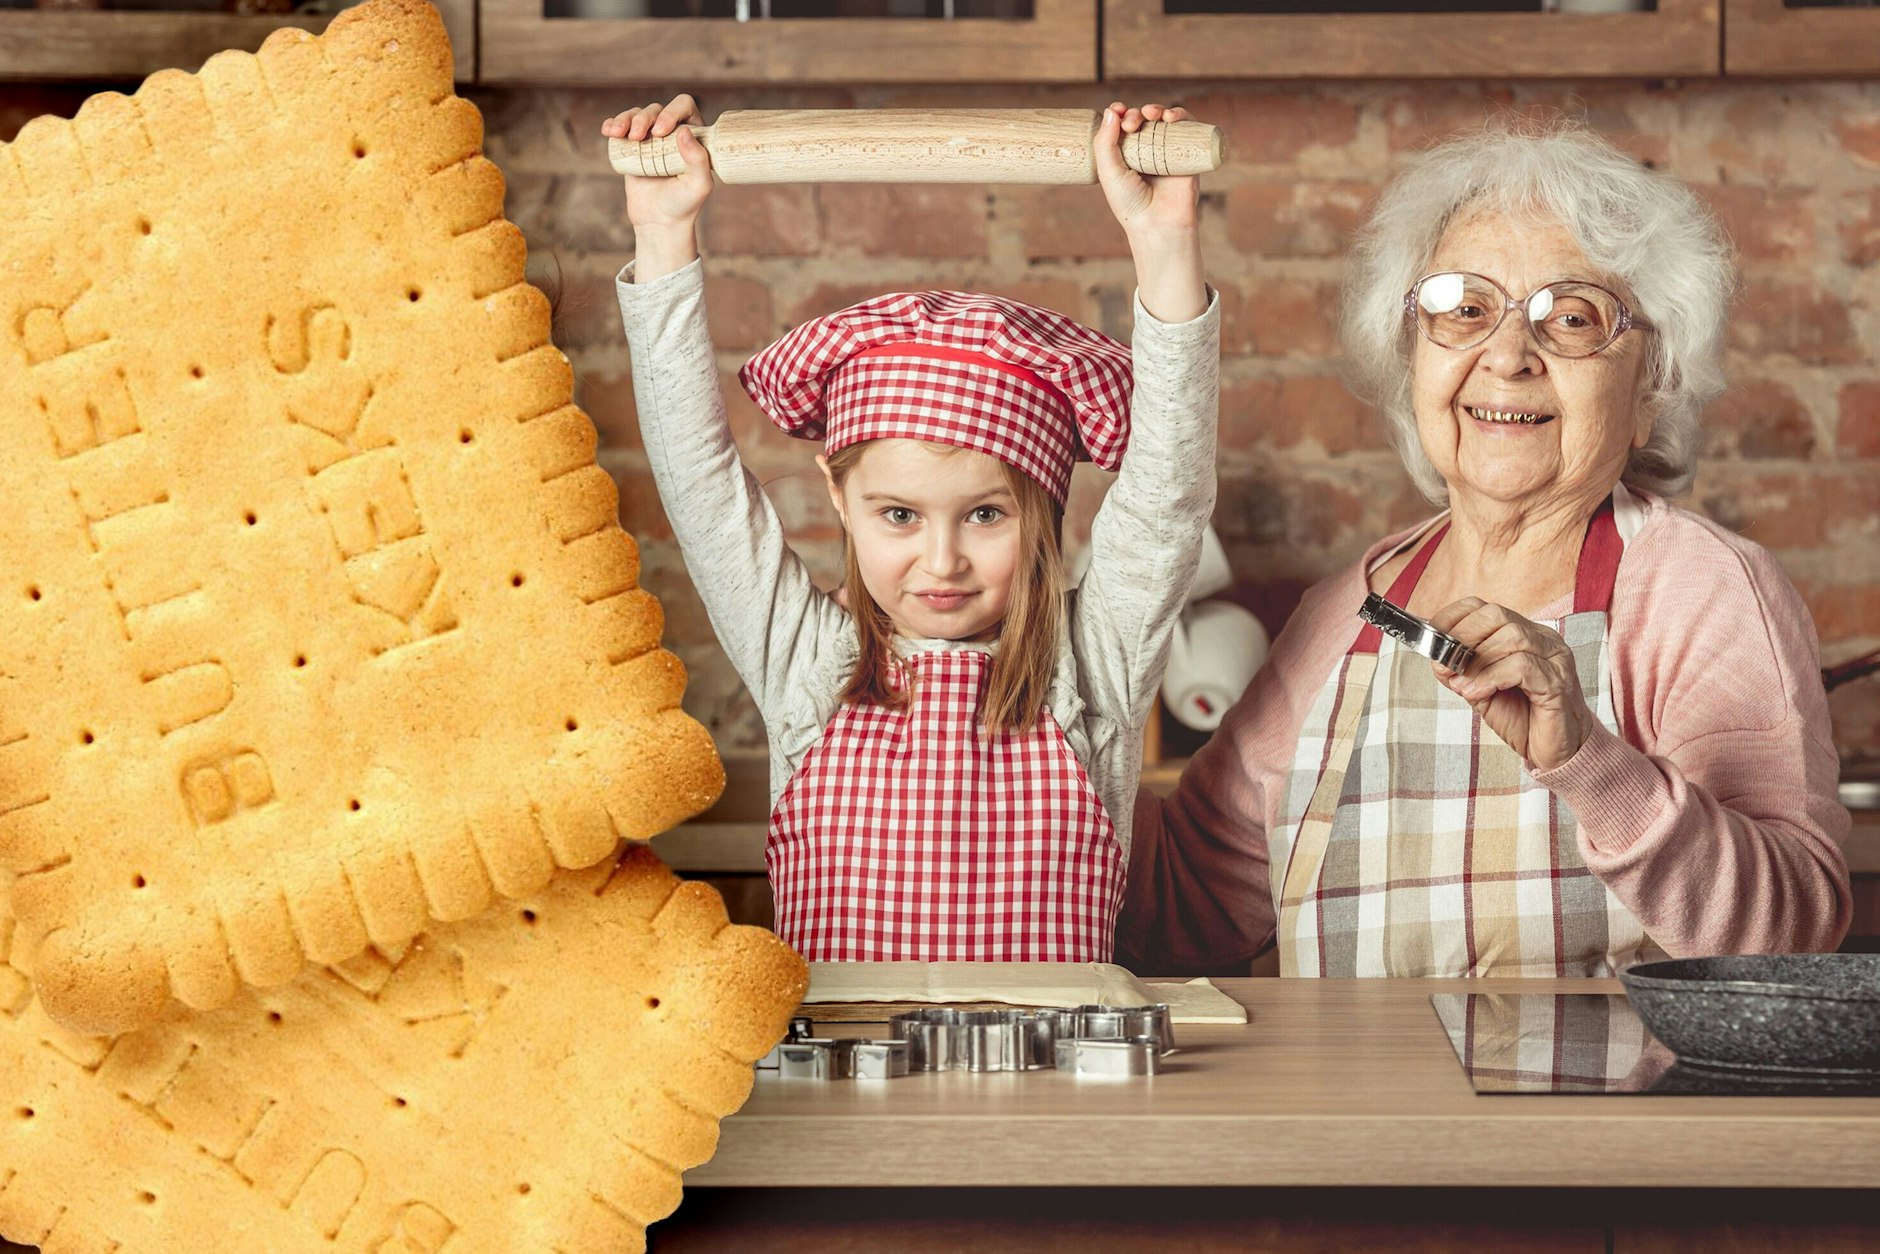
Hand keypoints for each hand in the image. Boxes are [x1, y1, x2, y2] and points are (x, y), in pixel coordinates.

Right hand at [601, 95, 712, 277]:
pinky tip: (608, 131)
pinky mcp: (631, 147)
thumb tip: (684, 131)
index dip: (671, 111)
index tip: (660, 132)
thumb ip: (699, 160)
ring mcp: (650, 139)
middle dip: (644, 118)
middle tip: (638, 138)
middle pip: (656, 109)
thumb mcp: (699, 186)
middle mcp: (672, 133)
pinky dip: (612, 124)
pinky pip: (621, 126)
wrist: (660, 222)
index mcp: (693, 135)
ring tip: (619, 134)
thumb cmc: (684, 204)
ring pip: (637, 114)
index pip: (684, 107)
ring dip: (626, 119)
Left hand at [1092, 101, 1200, 242]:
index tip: (1117, 110)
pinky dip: (1182, 116)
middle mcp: (1147, 151)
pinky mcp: (1187, 153)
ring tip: (1151, 114)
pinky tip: (1172, 118)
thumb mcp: (1108, 172)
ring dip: (1157, 109)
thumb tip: (1110, 110)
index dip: (1120, 113)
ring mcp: (1167, 151)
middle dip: (1136, 114)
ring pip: (1164, 120)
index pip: (1123, 125)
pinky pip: (1187, 128)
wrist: (1158, 222)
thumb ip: (1104, 143)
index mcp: (1126, 154)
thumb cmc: (1130, 203)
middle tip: (1131, 124)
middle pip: (1143, 120)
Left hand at [1426, 598, 1596, 772]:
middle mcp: (1542, 640)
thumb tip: (1437, 658)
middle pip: (1497, 615)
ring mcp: (1554, 658)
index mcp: (1524, 634)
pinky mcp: (1558, 681)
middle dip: (1463, 637)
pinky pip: (1522, 666)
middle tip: (1445, 664)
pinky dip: (1492, 677)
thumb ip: (1462, 672)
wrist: (1557, 751)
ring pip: (1511, 637)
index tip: (1433, 641)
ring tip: (1461, 685)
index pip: (1484, 608)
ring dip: (1477, 661)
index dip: (1453, 619)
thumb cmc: (1524, 719)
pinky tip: (1478, 693)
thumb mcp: (1482, 691)